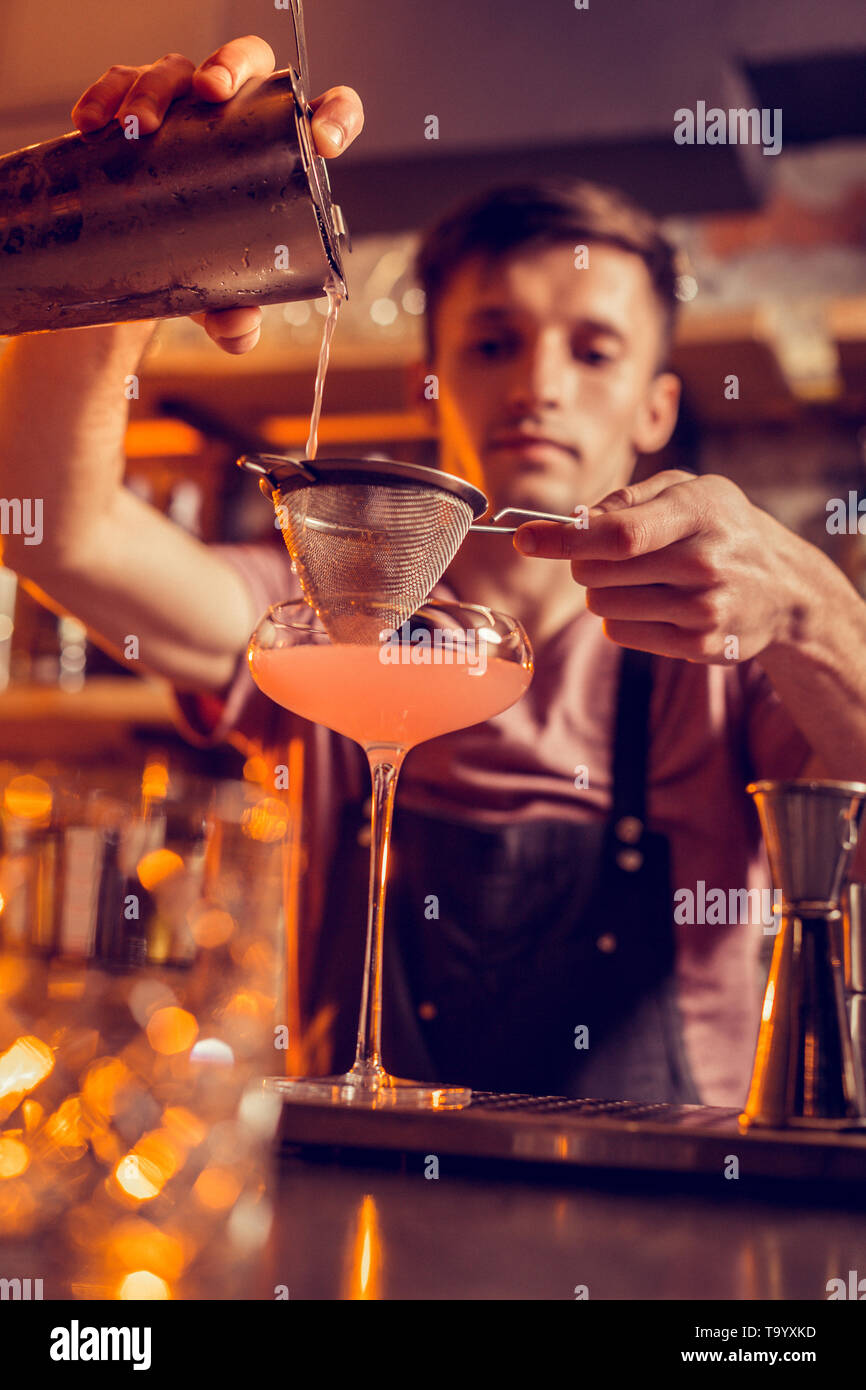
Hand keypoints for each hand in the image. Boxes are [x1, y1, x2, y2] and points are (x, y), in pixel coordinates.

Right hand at [71, 35, 362, 354]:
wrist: (144, 269)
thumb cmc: (202, 268)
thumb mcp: (221, 299)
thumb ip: (236, 322)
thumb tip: (237, 327)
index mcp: (282, 152)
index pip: (327, 113)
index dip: (335, 115)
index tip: (323, 142)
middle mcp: (236, 115)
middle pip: (247, 63)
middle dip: (231, 67)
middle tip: (212, 95)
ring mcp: (183, 106)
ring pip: (177, 69)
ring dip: (156, 88)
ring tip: (139, 127)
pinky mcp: (133, 107)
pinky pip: (119, 83)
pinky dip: (106, 95)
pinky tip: (93, 123)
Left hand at [513, 470, 804, 662]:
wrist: (785, 588)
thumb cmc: (722, 527)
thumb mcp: (689, 490)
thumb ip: (628, 497)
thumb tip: (572, 520)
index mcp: (699, 512)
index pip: (618, 534)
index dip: (563, 538)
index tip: (523, 538)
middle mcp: (704, 563)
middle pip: (598, 572)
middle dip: (584, 560)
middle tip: (609, 553)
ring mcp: (703, 610)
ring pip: (602, 605)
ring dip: (603, 590)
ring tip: (643, 578)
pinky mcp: (697, 646)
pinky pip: (620, 632)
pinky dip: (623, 617)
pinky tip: (657, 603)